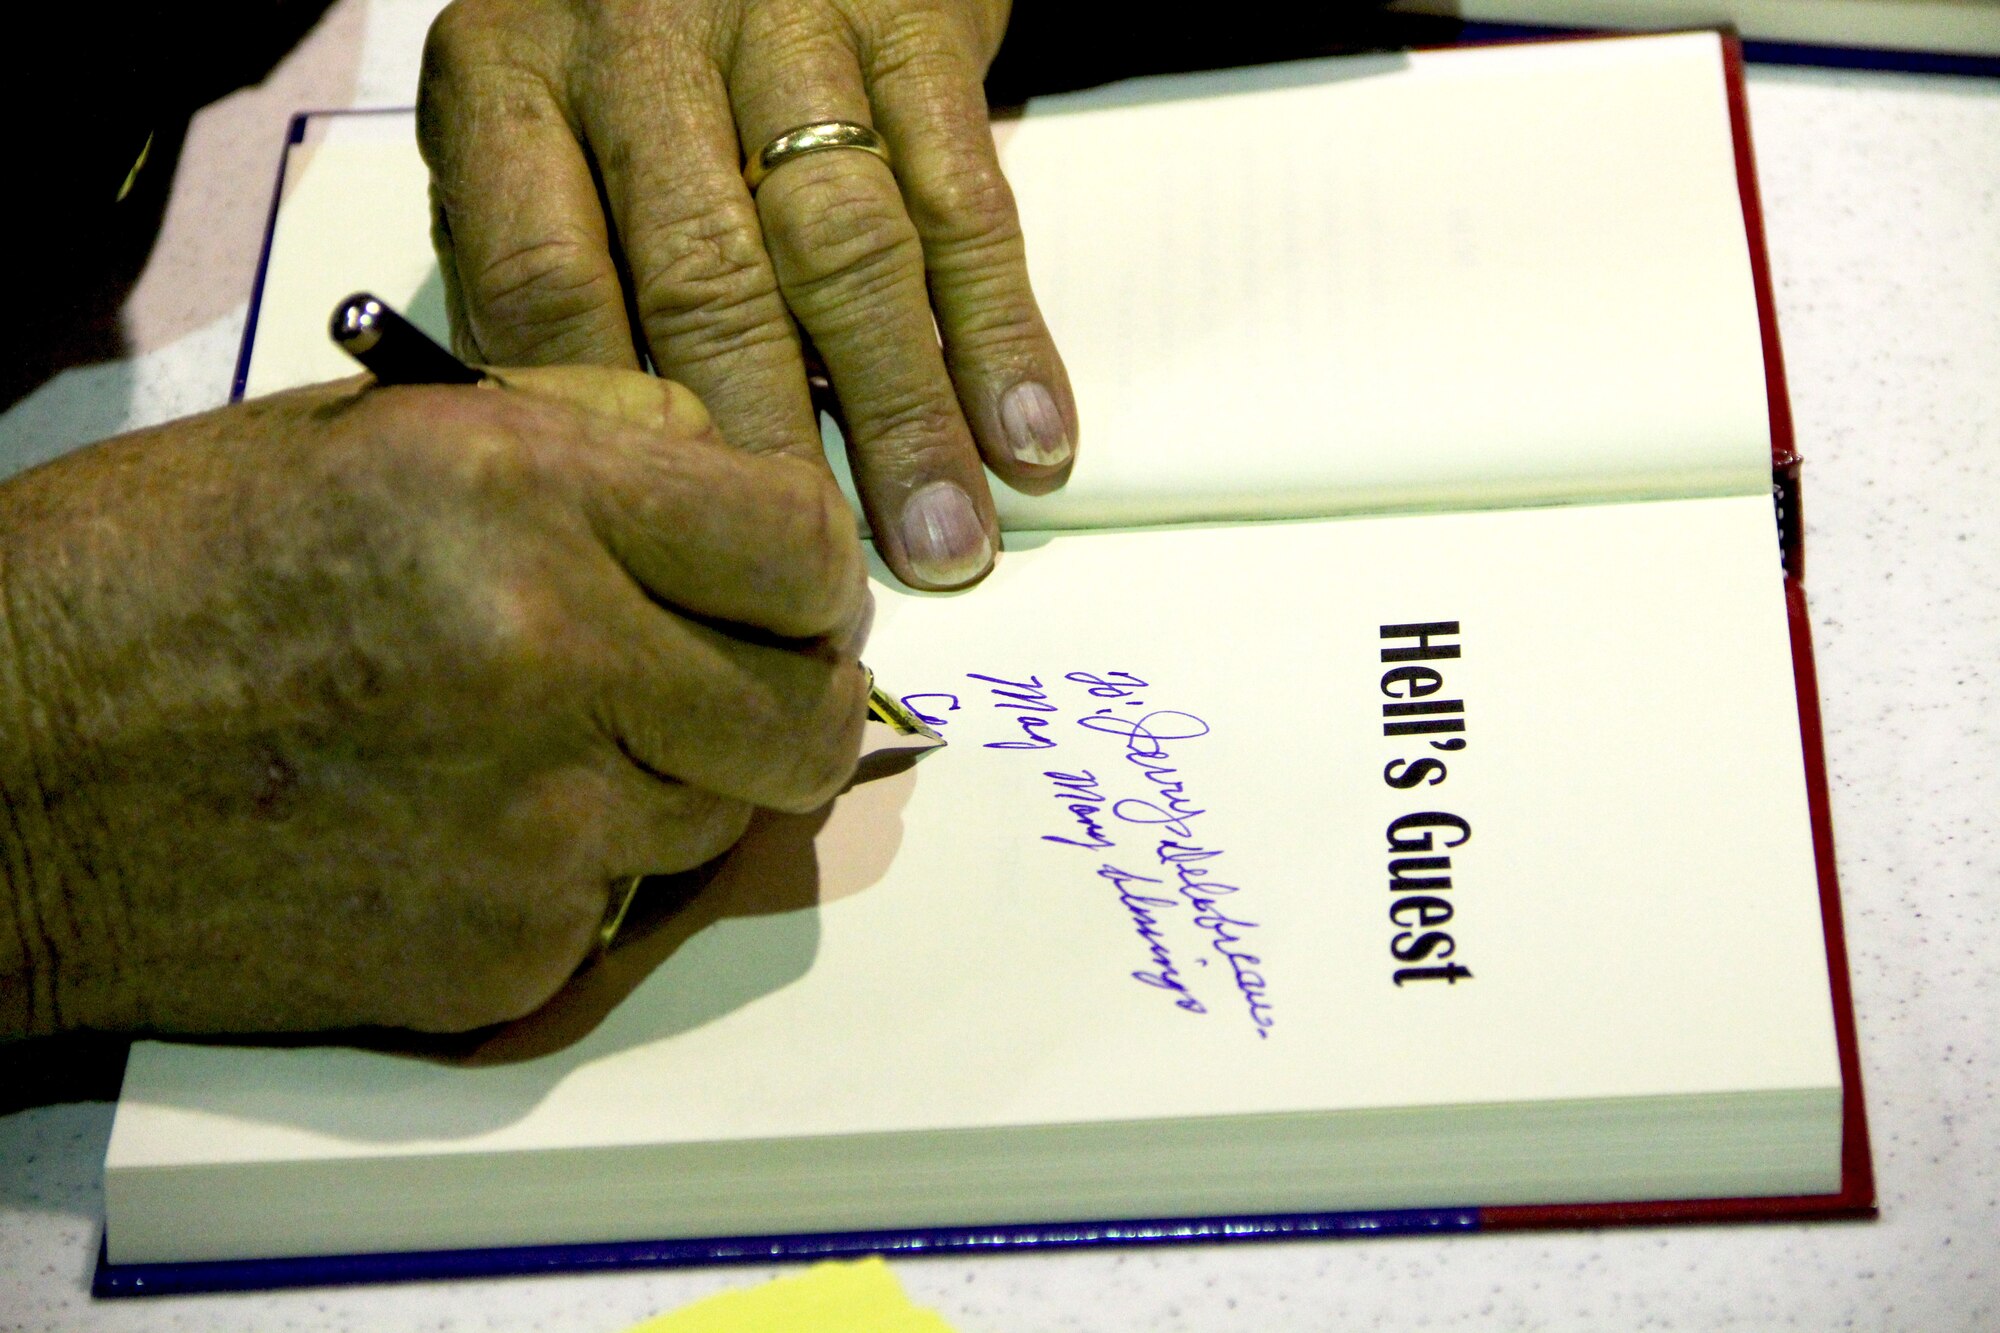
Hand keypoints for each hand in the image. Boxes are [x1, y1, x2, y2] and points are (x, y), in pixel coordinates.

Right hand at [0, 367, 867, 1037]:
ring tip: (542, 743)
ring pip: (727, 817)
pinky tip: (462, 826)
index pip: (801, 543)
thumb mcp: (372, 432)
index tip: (794, 592)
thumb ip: (586, 441)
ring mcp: (541, 825)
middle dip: (789, 698)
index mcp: (520, 493)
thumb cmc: (155, 579)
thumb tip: (735, 485)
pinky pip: (624, 905)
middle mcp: (554, 655)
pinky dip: (578, 871)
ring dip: (676, 783)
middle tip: (726, 684)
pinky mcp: (511, 953)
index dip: (815, 574)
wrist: (2, 779)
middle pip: (810, 713)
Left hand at [417, 0, 1075, 590]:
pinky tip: (1029, 436)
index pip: (545, 285)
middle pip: (708, 279)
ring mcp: (781, 23)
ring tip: (943, 542)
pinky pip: (961, 195)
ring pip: (847, 247)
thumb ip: (544, 274)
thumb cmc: (632, 64)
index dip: (618, 435)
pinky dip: (1000, 328)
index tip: (673, 555)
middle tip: (820, 582)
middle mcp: (635, 42)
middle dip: (776, 450)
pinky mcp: (910, 23)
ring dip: (904, 411)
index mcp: (505, 80)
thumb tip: (604, 477)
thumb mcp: (532, 132)